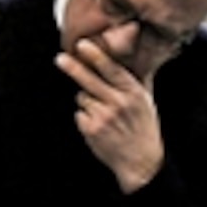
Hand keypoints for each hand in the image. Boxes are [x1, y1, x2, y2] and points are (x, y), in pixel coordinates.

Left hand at [55, 38, 163, 193]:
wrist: (140, 161)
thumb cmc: (144, 128)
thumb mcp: (147, 101)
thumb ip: (139, 79)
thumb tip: (137, 56)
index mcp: (133, 92)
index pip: (112, 69)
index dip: (96, 56)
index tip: (82, 45)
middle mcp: (118, 103)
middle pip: (89, 81)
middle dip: (73, 68)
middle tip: (59, 58)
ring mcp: (103, 117)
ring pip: (82, 97)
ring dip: (87, 101)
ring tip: (103, 112)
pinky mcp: (91, 129)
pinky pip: (79, 114)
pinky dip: (85, 117)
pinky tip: (98, 125)